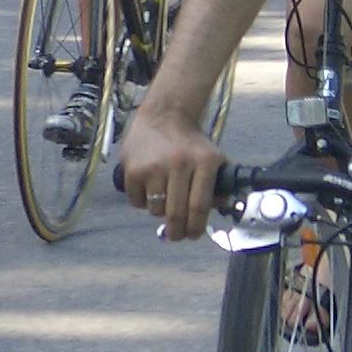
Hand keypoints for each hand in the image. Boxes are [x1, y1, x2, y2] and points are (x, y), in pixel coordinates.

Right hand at [119, 104, 225, 239]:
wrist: (163, 115)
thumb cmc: (190, 143)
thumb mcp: (213, 158)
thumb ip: (219, 185)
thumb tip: (220, 211)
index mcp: (204, 162)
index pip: (199, 206)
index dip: (196, 227)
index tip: (193, 235)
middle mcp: (179, 162)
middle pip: (176, 212)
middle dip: (177, 231)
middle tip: (176, 235)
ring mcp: (153, 165)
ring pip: (156, 209)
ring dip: (159, 212)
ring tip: (162, 202)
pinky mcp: (132, 167)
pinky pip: (136, 200)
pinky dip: (142, 202)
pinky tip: (147, 190)